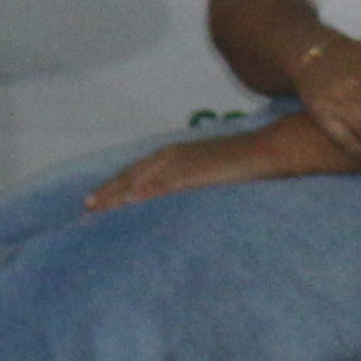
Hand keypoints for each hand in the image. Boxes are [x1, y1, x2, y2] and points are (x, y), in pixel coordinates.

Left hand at [88, 121, 332, 211]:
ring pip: (142, 179)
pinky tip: (131, 202)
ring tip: (99, 210)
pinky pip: (166, 182)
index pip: (136, 172)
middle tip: (87, 209)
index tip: (94, 201)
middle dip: (108, 191)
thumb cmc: (247, 163)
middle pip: (131, 175)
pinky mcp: (198, 170)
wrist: (274, 150)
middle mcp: (173, 155)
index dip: (114, 186)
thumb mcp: (212, 173)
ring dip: (119, 194)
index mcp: (175, 155)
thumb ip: (192, 183)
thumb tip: (181, 201)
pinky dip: (146, 191)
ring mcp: (184, 161)